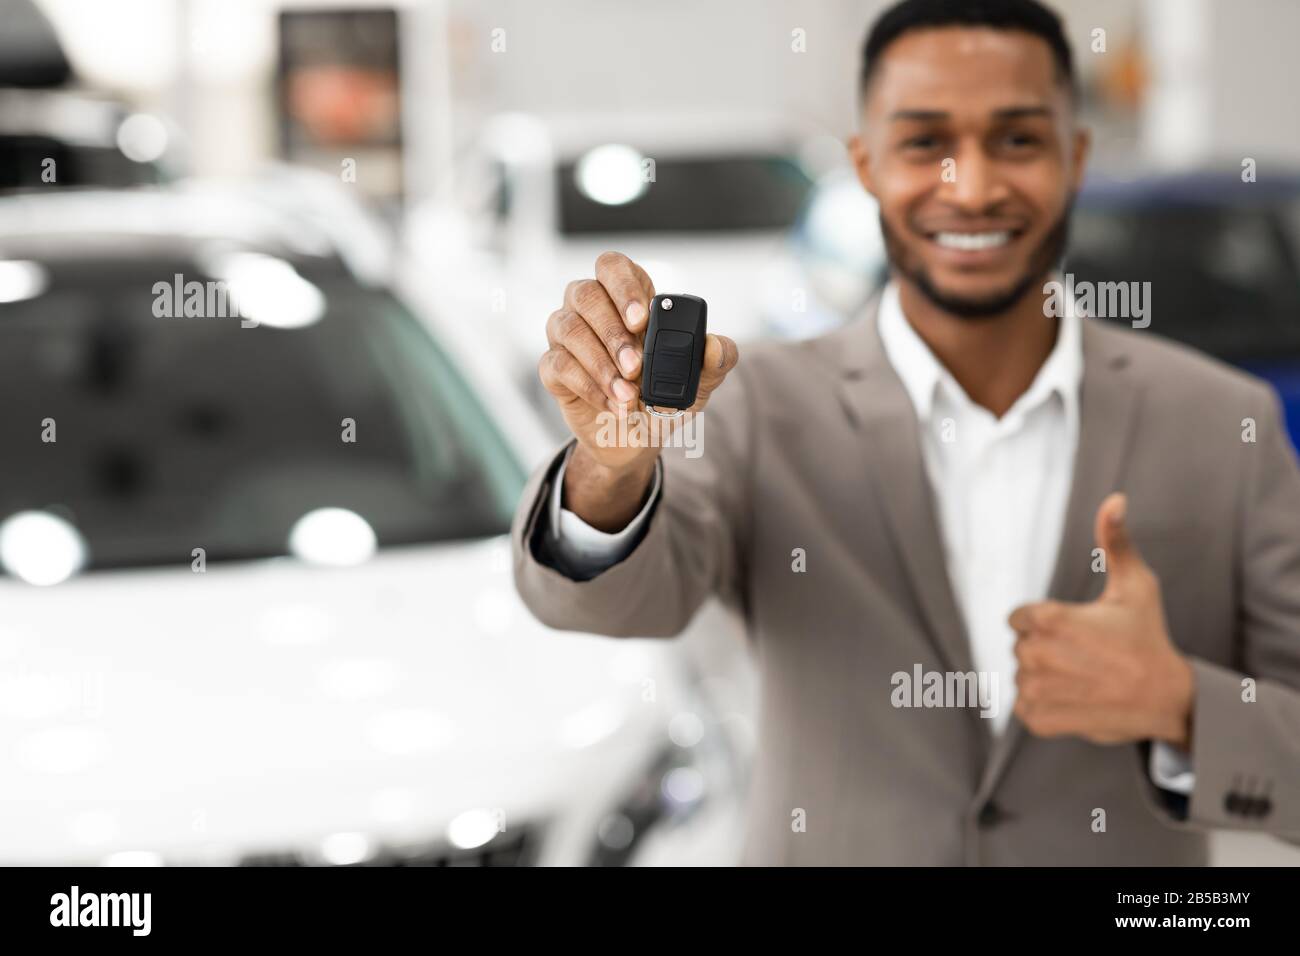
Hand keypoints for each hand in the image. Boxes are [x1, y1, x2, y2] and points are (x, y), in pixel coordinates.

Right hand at [537, 252, 738, 530]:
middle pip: (585, 293)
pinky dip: (589, 387)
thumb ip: (716, 361)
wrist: (637, 440)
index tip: (641, 320)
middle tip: (636, 367)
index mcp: (627, 297)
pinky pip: (558, 365)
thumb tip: (715, 347)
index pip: (613, 266)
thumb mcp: (699, 382)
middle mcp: (591, 308)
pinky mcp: (553, 367)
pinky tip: (613, 405)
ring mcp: (568, 335)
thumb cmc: (665, 398)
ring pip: (567, 327)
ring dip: (600, 363)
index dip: (623, 286)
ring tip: (628, 395)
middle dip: (612, 332)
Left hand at [1008, 493, 1194, 747]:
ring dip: (1046, 680)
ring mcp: (1036, 690)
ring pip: (1023, 678)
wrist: (1168, 699)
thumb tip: (1115, 498)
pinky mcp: (1039, 720)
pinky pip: (1024, 708)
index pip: (1019, 618)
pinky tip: (1076, 701)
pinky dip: (1045, 707)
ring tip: (1085, 679)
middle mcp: (1035, 654)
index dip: (1045, 623)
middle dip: (1047, 650)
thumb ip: (1115, 541)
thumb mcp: (1137, 585)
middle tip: (1088, 657)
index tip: (1077, 631)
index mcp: (1048, 619)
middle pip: (1021, 647)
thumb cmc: (1148, 637)